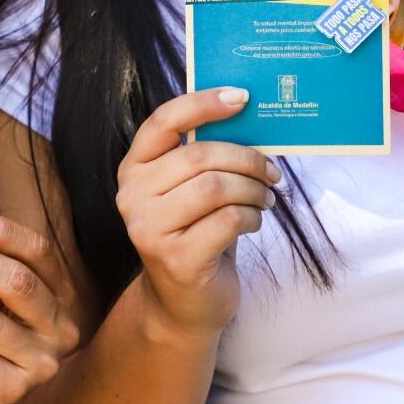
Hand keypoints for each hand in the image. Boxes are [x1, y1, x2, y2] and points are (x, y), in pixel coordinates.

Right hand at [116, 87, 279, 338]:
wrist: (183, 305)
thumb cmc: (196, 236)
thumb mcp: (191, 191)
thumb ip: (205, 156)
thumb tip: (247, 116)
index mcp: (134, 168)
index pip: (163, 122)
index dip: (203, 104)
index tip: (242, 97)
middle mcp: (132, 196)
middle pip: (200, 156)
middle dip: (247, 160)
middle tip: (271, 172)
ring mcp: (148, 229)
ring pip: (216, 187)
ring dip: (253, 190)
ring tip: (266, 199)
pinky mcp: (175, 258)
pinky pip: (227, 220)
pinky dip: (251, 217)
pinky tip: (253, 222)